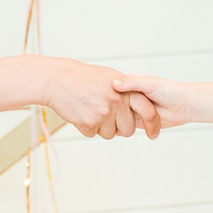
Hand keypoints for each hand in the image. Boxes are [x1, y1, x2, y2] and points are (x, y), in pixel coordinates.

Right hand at [39, 59, 160, 139]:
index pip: (148, 112)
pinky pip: (93, 134)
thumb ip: (127, 90)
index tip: (154, 135)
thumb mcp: (110, 77)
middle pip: (128, 130)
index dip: (153, 125)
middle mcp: (117, 102)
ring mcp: (103, 113)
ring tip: (90, 109)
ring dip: (101, 127)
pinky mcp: (89, 123)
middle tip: (106, 115)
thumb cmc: (83, 77)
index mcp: (126, 90)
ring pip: (110, 134)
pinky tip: (81, 112)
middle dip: (119, 128)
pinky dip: (87, 127)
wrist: (58, 80)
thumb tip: (139, 104)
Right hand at [110, 72, 190, 128]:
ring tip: (118, 120)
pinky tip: (120, 127)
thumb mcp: (149, 82)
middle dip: (108, 111)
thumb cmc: (169, 90)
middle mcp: (127, 99)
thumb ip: (132, 82)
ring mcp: (130, 111)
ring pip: (114, 118)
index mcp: (128, 86)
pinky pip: (121, 128)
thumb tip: (114, 84)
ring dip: (114, 121)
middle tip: (104, 112)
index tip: (100, 99)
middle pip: (109, 107)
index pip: (109, 91)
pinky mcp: (135, 122)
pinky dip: (120, 129)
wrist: (183, 105)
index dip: (104, 96)